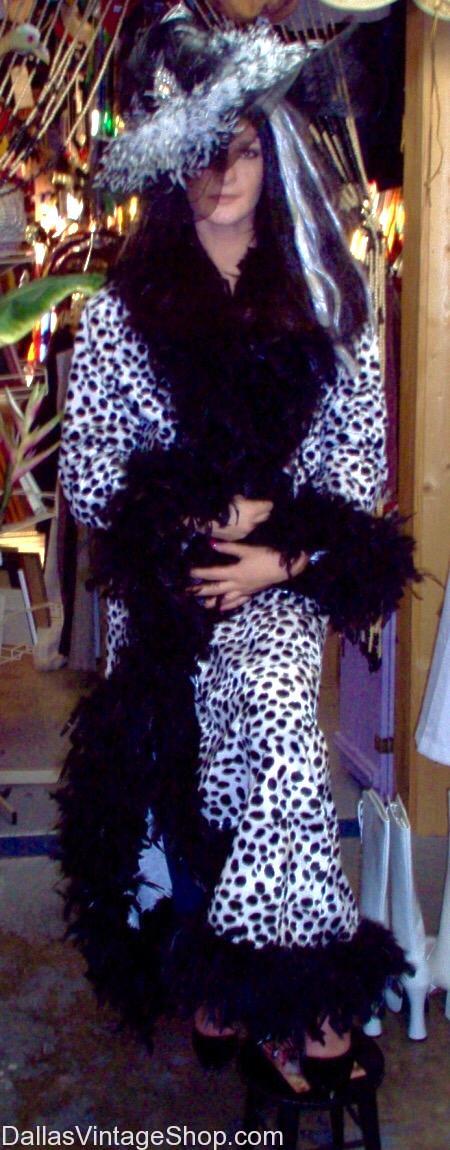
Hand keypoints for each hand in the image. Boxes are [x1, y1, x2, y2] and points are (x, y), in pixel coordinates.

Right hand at [189, 495, 273, 541]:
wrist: (203, 518)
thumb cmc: (218, 503)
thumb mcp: (232, 496)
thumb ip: (241, 500)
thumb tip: (243, 501)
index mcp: (252, 510)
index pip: (268, 506)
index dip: (266, 503)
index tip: (264, 501)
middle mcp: (251, 523)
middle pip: (264, 517)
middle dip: (261, 512)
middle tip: (257, 509)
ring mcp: (244, 532)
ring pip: (254, 525)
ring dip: (251, 521)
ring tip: (244, 516)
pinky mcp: (235, 538)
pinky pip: (243, 531)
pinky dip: (241, 527)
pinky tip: (235, 524)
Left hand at [189, 542, 308, 611]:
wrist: (286, 568)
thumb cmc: (267, 556)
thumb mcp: (247, 549)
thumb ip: (229, 548)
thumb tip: (212, 544)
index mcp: (235, 573)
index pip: (213, 574)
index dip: (200, 573)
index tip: (188, 573)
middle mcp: (237, 585)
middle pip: (215, 589)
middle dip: (201, 591)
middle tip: (189, 593)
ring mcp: (244, 591)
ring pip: (225, 599)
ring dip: (213, 602)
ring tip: (202, 604)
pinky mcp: (251, 593)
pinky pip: (238, 602)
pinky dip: (228, 605)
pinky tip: (222, 607)